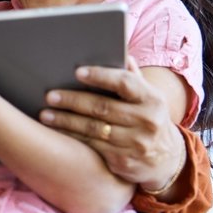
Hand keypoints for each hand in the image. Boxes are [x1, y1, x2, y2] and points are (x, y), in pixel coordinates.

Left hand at [38, 56, 186, 191]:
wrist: (167, 160)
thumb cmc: (148, 118)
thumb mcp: (148, 97)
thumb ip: (132, 77)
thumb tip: (120, 52)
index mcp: (153, 99)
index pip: (125, 83)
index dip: (100, 76)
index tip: (77, 72)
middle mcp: (147, 121)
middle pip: (103, 107)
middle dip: (73, 100)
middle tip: (50, 95)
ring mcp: (136, 143)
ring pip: (93, 128)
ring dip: (66, 120)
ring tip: (45, 113)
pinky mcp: (124, 161)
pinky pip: (91, 145)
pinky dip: (71, 136)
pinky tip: (56, 130)